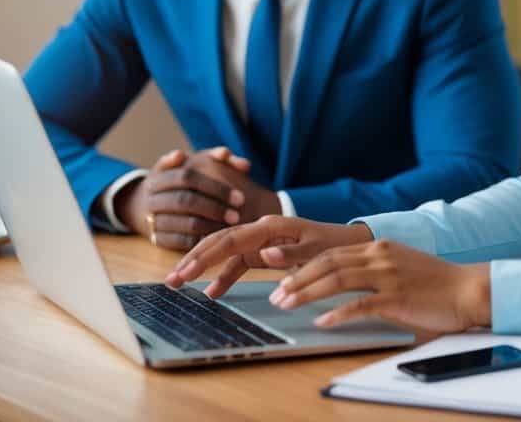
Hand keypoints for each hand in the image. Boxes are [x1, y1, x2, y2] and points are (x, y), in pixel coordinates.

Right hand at [118, 147, 272, 249]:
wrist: (141, 204)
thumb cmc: (177, 181)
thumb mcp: (188, 164)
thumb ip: (211, 156)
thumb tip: (226, 153)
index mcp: (159, 176)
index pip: (187, 177)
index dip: (215, 187)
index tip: (240, 197)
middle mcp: (152, 198)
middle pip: (185, 201)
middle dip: (214, 208)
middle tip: (237, 215)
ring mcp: (151, 220)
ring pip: (183, 223)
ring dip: (210, 226)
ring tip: (230, 227)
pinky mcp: (156, 238)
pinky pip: (179, 242)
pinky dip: (199, 241)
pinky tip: (216, 238)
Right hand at [164, 215, 373, 297]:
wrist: (349, 243)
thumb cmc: (334, 244)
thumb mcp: (317, 250)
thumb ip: (291, 254)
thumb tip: (263, 257)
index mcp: (271, 226)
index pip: (230, 239)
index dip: (206, 255)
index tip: (186, 271)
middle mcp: (261, 230)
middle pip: (219, 241)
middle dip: (193, 259)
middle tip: (171, 280)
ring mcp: (261, 241)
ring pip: (224, 251)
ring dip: (202, 267)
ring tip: (180, 284)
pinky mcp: (264, 253)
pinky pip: (237, 263)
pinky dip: (224, 277)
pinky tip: (212, 293)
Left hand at [271, 240, 490, 333]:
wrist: (467, 288)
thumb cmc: (435, 281)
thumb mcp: (400, 263)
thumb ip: (373, 267)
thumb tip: (343, 277)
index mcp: (378, 247)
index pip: (331, 253)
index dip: (303, 266)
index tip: (282, 278)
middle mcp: (379, 257)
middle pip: (328, 263)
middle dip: (297, 279)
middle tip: (277, 294)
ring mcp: (388, 277)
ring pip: (337, 280)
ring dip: (308, 293)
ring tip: (287, 305)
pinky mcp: (396, 298)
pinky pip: (360, 306)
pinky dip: (338, 313)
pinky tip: (322, 322)